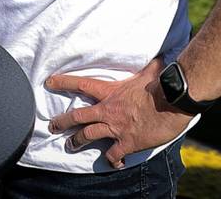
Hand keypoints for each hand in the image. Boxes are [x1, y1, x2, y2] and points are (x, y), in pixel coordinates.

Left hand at [46, 58, 190, 168]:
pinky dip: (112, 159)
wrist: (172, 103)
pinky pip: (115, 153)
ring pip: (89, 135)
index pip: (80, 84)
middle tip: (52, 126)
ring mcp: (116, 127)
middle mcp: (108, 110)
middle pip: (79, 116)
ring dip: (77, 141)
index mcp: (109, 91)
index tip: (49, 82)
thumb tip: (157, 58)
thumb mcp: (149, 70)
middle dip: (63, 121)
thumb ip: (147, 66)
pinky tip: (113, 162)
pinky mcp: (128, 142)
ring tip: (69, 145)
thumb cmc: (160, 85)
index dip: (63, 82)